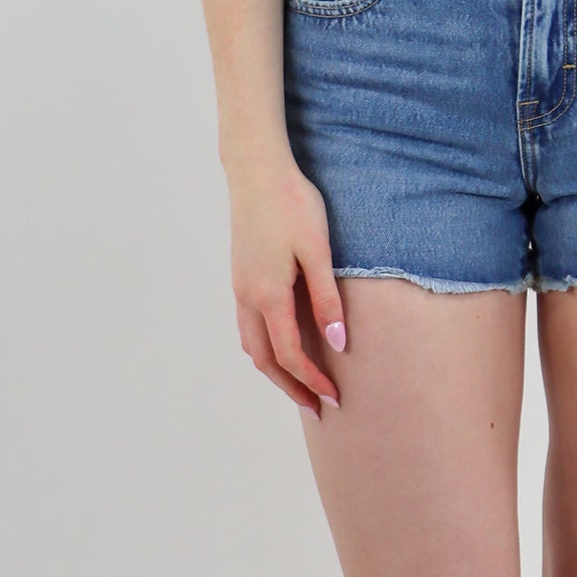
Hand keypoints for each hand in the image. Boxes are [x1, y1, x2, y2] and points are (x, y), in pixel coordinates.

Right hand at [226, 149, 346, 417]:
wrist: (257, 170)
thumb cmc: (293, 204)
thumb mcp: (318, 250)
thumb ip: (326, 298)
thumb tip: (337, 342)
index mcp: (269, 295)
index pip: (289, 354)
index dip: (311, 380)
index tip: (334, 398)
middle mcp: (247, 297)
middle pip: (265, 359)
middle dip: (290, 387)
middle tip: (317, 407)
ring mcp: (239, 286)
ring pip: (251, 344)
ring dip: (274, 370)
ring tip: (298, 384)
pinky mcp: (240, 275)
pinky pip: (247, 326)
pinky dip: (263, 347)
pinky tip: (280, 345)